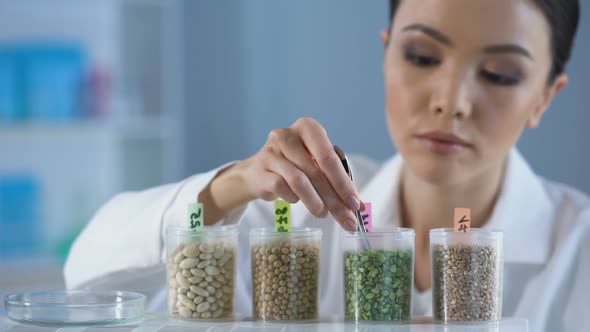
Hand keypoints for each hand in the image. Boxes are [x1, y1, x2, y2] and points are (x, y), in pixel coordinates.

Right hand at [237, 117, 360, 230]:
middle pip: (316, 170)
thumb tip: (359, 205)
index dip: (344, 182)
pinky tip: (297, 200)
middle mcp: (287, 135)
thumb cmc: (294, 166)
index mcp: (308, 128)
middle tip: (345, 217)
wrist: (258, 171)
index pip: (329, 157)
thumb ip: (337, 181)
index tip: (355, 204)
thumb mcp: (317, 165)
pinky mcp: (260, 169)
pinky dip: (293, 197)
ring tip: (322, 214)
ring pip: (299, 180)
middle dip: (333, 198)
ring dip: (314, 201)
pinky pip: (281, 187)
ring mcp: (271, 151)